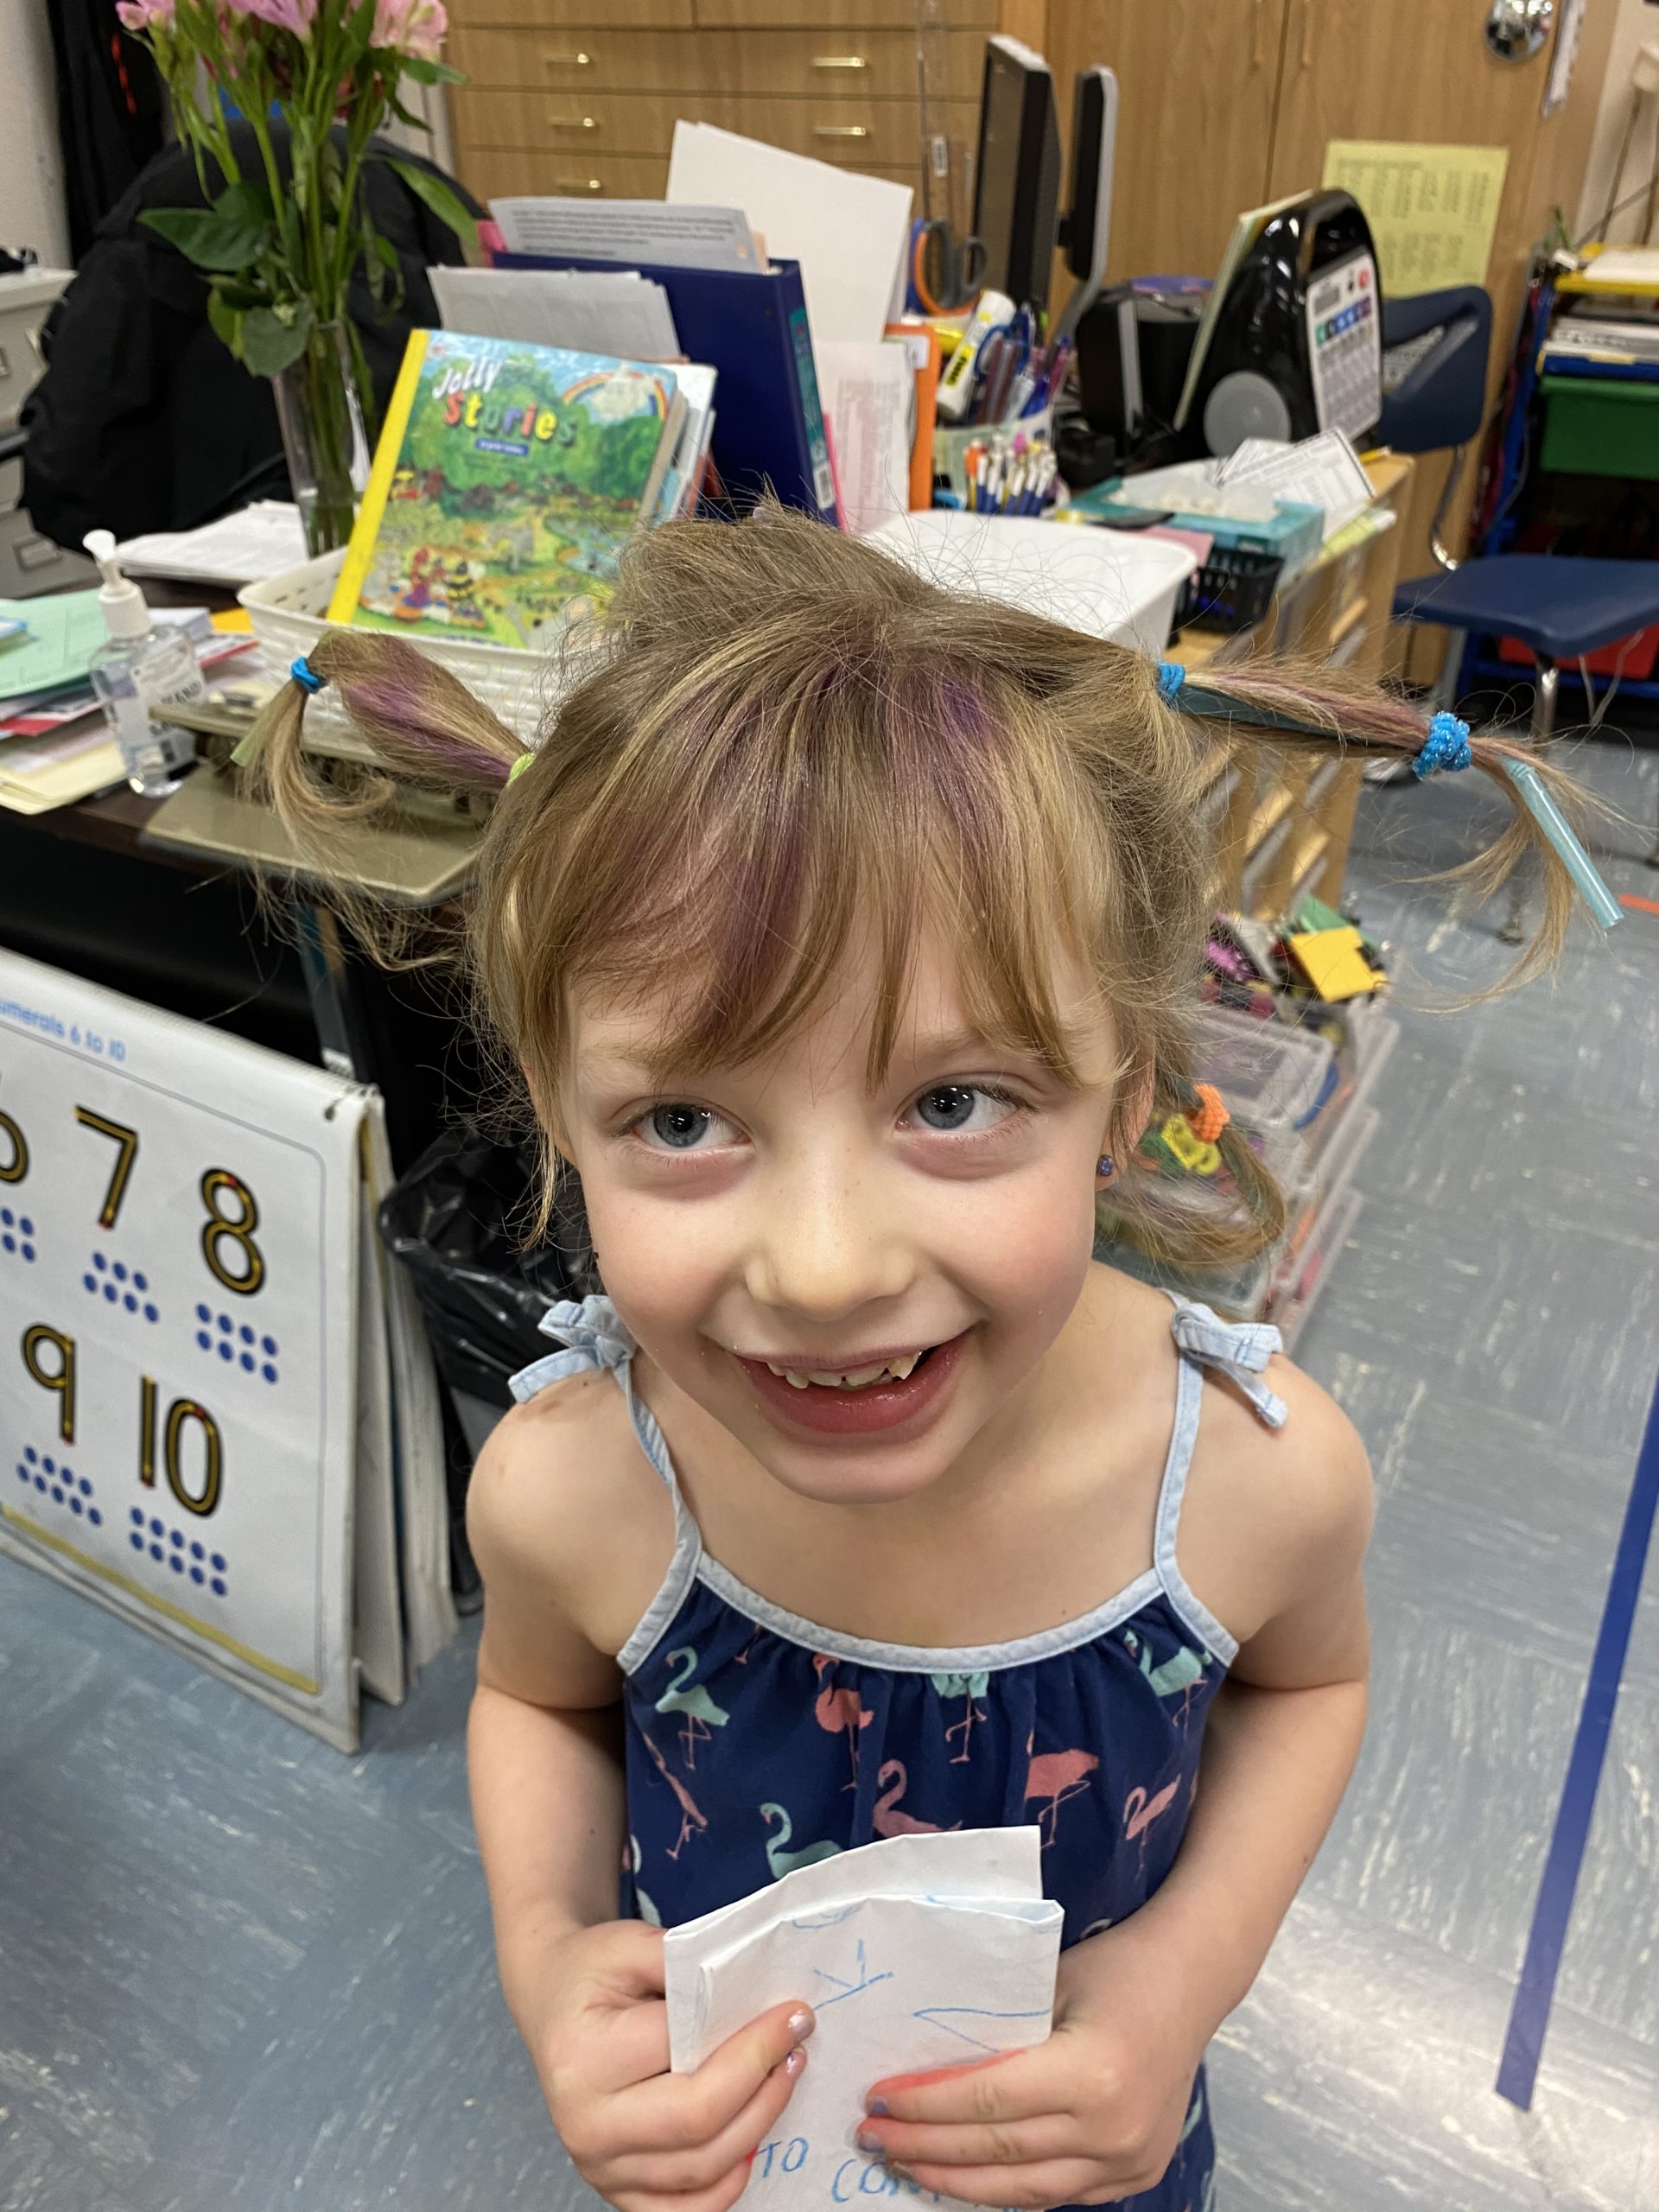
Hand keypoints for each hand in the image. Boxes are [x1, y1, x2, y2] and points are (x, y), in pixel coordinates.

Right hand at [520, 1918, 814, 2211]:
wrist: (551, 2005)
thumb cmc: (591, 1974)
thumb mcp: (629, 1943)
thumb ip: (685, 1963)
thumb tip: (750, 1988)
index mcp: (584, 2059)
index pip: (684, 2054)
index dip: (752, 2038)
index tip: (794, 2013)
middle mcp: (585, 2125)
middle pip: (698, 2121)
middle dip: (764, 2082)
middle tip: (798, 2043)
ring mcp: (599, 2167)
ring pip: (701, 2168)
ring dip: (758, 2124)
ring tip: (784, 2077)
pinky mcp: (615, 2191)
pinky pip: (684, 2211)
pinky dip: (726, 2184)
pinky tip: (751, 2142)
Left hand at [854, 1917, 1217, 2207]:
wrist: (1194, 1979)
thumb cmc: (1117, 1966)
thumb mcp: (1051, 1984)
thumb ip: (1001, 2031)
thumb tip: (926, 2063)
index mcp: (1090, 2073)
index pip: (987, 2101)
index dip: (926, 2105)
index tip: (877, 2100)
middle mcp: (1112, 2128)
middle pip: (998, 2152)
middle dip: (927, 2147)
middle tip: (873, 2137)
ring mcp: (1128, 2161)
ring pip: (1023, 2189)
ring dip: (957, 2182)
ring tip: (906, 2164)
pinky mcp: (1136, 2174)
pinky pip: (1056, 2194)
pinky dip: (1006, 2189)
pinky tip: (964, 2177)